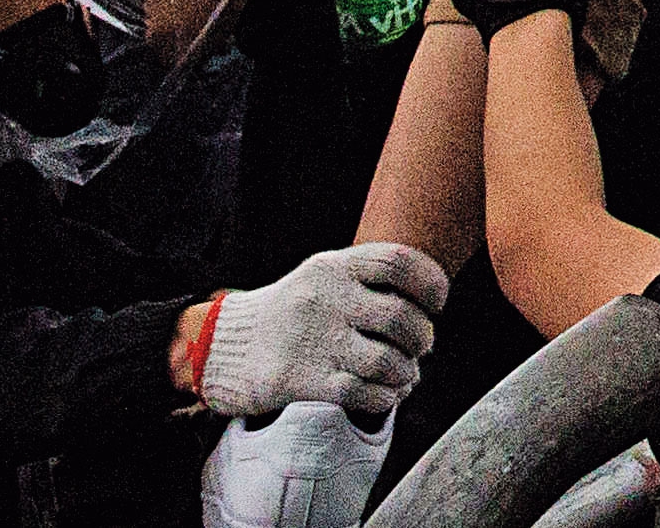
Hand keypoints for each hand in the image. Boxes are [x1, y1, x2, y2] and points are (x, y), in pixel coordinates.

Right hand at [189, 243, 446, 422]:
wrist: (222, 346)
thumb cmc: (293, 313)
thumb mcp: (324, 277)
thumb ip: (371, 281)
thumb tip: (428, 310)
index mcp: (334, 266)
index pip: (399, 262)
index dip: (431, 284)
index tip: (437, 305)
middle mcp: (324, 298)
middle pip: (399, 316)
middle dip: (422, 336)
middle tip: (421, 346)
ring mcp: (312, 339)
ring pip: (386, 360)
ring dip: (407, 372)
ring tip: (405, 374)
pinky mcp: (300, 379)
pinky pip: (361, 392)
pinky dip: (385, 396)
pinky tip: (387, 393)